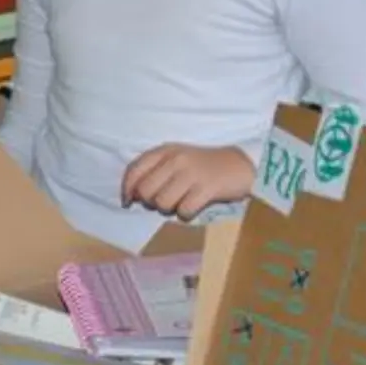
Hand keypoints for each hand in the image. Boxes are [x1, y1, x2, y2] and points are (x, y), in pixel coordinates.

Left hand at [121, 144, 253, 221]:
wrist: (238, 165)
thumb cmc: (202, 165)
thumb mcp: (176, 159)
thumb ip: (153, 171)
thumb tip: (131, 195)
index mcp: (165, 150)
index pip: (134, 170)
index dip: (127, 189)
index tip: (128, 201)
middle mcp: (176, 159)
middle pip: (146, 191)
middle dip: (151, 202)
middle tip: (164, 201)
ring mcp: (191, 173)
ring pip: (162, 203)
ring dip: (170, 209)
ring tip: (181, 202)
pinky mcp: (206, 188)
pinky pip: (184, 211)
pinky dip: (187, 214)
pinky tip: (194, 206)